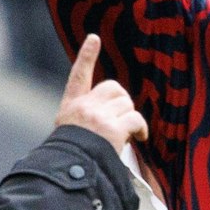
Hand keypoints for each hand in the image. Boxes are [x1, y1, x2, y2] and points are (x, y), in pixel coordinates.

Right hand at [54, 35, 148, 149]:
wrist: (68, 170)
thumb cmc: (71, 156)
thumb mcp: (70, 132)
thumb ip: (88, 119)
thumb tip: (118, 121)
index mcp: (71, 106)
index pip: (79, 75)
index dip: (87, 56)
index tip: (94, 38)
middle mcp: (84, 106)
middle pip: (113, 88)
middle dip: (122, 102)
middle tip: (122, 120)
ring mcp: (98, 116)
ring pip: (127, 104)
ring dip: (130, 118)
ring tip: (125, 135)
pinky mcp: (112, 128)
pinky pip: (136, 119)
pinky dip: (141, 129)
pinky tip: (139, 138)